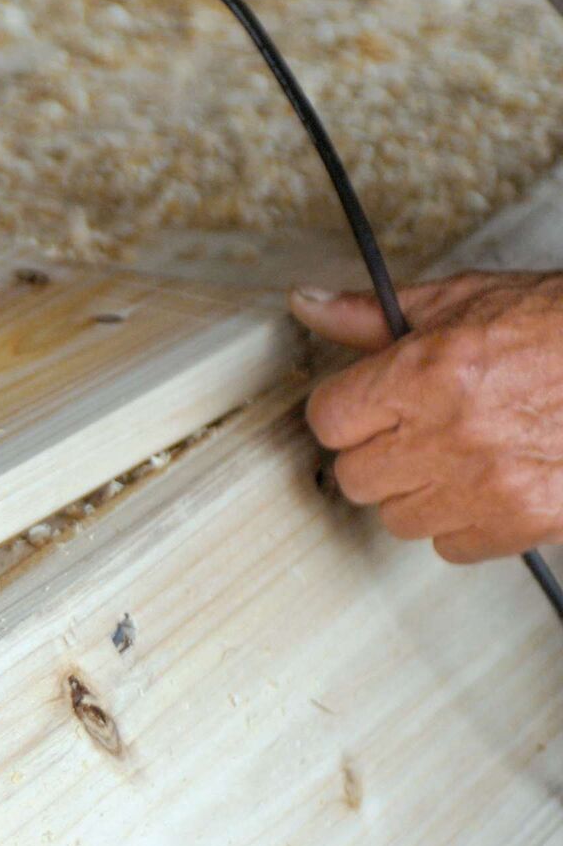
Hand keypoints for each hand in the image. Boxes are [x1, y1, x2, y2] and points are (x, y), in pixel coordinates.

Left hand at [292, 271, 562, 561]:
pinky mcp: (523, 521)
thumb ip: (373, 313)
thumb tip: (307, 305)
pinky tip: (489, 483)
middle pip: (355, 476)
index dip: (346, 411)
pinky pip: (451, 545)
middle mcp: (450, 434)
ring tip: (459, 454)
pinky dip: (463, 522)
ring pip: (397, 516)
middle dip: (379, 452)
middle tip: (417, 428)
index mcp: (426, 373)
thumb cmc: (561, 327)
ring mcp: (486, 484)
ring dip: (418, 491)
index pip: (328, 420)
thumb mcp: (465, 300)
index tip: (369, 406)